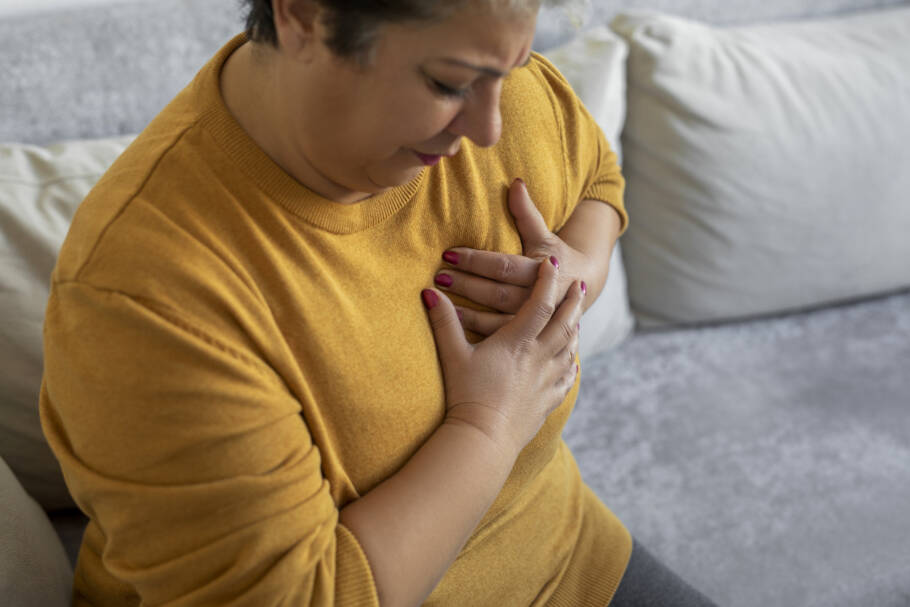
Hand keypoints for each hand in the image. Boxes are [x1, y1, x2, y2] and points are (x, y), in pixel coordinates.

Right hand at [422, 258, 585, 458]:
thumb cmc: (466, 395)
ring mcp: (548, 380)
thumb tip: (429, 291)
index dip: (547, 281)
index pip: (540, 303)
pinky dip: (572, 364)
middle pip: (565, 322)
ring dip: (575, 328)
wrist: (483, 440)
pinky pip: (568, 377)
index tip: (552, 264)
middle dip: (573, 301)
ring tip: (576, 317)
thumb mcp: (453, 355)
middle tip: (580, 286)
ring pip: (570, 347)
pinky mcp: (548, 401)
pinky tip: (572, 362)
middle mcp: (540, 358)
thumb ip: (443, 321)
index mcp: (518, 342)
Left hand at [434, 179, 590, 337]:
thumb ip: (527, 213)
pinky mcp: (528, 337)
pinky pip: (500, 337)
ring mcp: (535, 321)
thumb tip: (515, 182)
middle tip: (439, 275)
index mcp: (544, 271)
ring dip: (468, 313)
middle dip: (467, 284)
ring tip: (441, 303)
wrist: (581, 289)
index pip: (504, 266)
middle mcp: (541, 298)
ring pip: (498, 319)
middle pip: (497, 293)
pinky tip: (456, 326)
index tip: (448, 254)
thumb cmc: (555, 256)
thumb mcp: (544, 235)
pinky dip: (478, 332)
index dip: (476, 260)